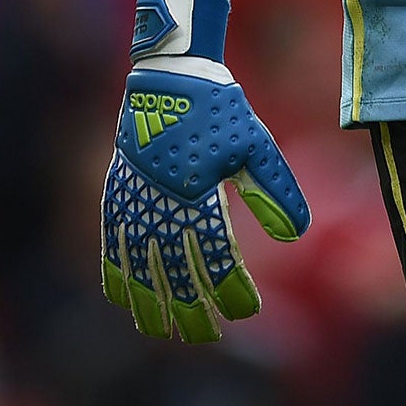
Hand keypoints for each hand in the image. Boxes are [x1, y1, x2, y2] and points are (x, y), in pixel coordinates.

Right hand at [100, 0, 310, 342]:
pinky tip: (121, 296)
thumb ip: (274, 191)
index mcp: (196, 193)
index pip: (215, 257)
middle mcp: (161, 201)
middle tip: (206, 335)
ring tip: (160, 330)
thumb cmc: (218, 106)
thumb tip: (295, 236)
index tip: (246, 310)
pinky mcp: (118, 187)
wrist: (169, 70)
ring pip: (138, 263)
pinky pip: (111, 239)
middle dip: (189, 308)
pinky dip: (114, 271)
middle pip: (174, 271)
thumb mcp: (254, 144)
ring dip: (150, 300)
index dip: (231, 288)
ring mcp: (134, 196)